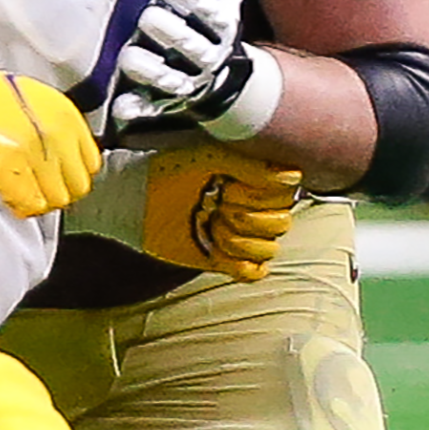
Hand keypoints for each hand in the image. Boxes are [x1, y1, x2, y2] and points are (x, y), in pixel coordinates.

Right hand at [0, 72, 102, 218]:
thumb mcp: (38, 101)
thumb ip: (57, 129)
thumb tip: (64, 155)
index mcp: (66, 117)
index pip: (91, 163)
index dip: (75, 175)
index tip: (63, 179)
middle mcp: (56, 136)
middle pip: (77, 185)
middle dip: (61, 192)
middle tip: (44, 192)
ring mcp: (34, 155)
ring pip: (56, 199)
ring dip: (42, 202)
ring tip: (27, 196)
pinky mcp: (9, 171)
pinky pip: (29, 203)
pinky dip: (23, 206)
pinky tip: (13, 200)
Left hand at [110, 0, 251, 131]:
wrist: (226, 79)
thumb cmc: (215, 27)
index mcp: (222, 27)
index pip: (208, 12)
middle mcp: (207, 56)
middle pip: (190, 45)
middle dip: (170, 32)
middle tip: (147, 16)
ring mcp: (188, 81)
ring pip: (171, 78)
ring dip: (152, 70)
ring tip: (129, 58)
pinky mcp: (168, 102)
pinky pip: (153, 108)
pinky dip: (138, 109)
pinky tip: (122, 108)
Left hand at [134, 146, 301, 281]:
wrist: (133, 198)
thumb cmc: (168, 169)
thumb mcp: (211, 157)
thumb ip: (253, 166)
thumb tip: (294, 177)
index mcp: (256, 179)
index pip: (287, 195)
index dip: (261, 195)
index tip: (229, 186)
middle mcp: (255, 206)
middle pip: (282, 223)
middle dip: (246, 218)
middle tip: (214, 205)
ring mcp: (243, 234)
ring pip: (269, 249)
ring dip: (237, 241)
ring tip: (209, 227)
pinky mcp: (227, 259)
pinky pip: (255, 272)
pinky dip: (239, 264)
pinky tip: (216, 251)